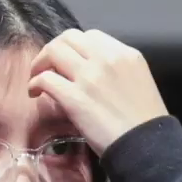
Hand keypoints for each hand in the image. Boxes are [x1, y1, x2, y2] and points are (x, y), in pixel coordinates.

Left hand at [27, 28, 168, 155]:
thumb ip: (117, 71)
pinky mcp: (75, 97)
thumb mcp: (138, 81)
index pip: (91, 36)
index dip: (75, 47)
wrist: (146, 145)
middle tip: (47, 66)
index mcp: (125, 54)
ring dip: (40, 63)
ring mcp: (89, 76)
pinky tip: (35, 93)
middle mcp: (106, 59)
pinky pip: (45, 79)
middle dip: (53, 49)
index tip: (69, 62)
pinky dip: (35, 83)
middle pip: (68, 38)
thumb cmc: (145, 122)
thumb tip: (90, 72)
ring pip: (53, 52)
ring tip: (37, 78)